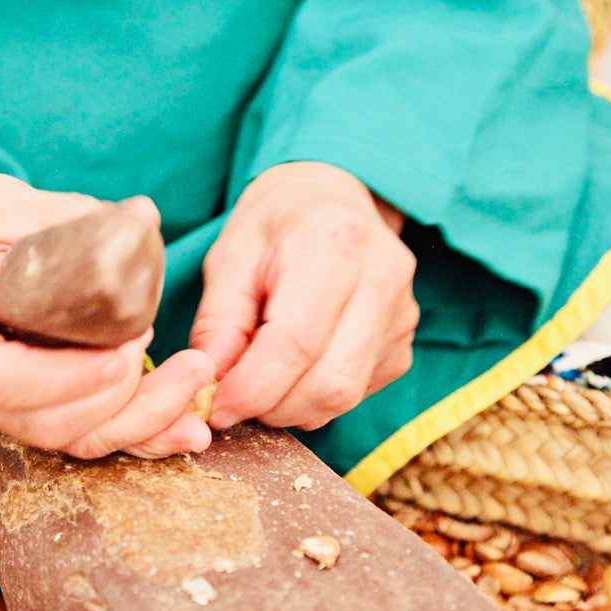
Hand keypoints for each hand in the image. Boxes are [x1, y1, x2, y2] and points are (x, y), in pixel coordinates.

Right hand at [0, 175, 215, 458]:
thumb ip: (66, 219)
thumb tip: (144, 220)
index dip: (64, 377)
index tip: (125, 354)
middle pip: (38, 422)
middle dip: (121, 403)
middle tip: (185, 366)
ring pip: (61, 437)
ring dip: (136, 422)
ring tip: (194, 386)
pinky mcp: (10, 408)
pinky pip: (70, 432)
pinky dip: (127, 430)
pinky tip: (179, 426)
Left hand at [189, 161, 417, 430]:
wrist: (329, 201)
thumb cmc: (273, 227)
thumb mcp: (229, 259)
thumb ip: (218, 324)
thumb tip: (208, 386)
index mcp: (333, 244)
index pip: (297, 343)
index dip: (252, 389)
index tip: (216, 406)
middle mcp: (381, 278)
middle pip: (329, 381)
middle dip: (272, 406)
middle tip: (233, 400)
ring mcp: (401, 314)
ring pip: (346, 396)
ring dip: (292, 409)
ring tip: (259, 384)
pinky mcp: (403, 343)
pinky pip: (357, 393)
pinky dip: (315, 399)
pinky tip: (293, 372)